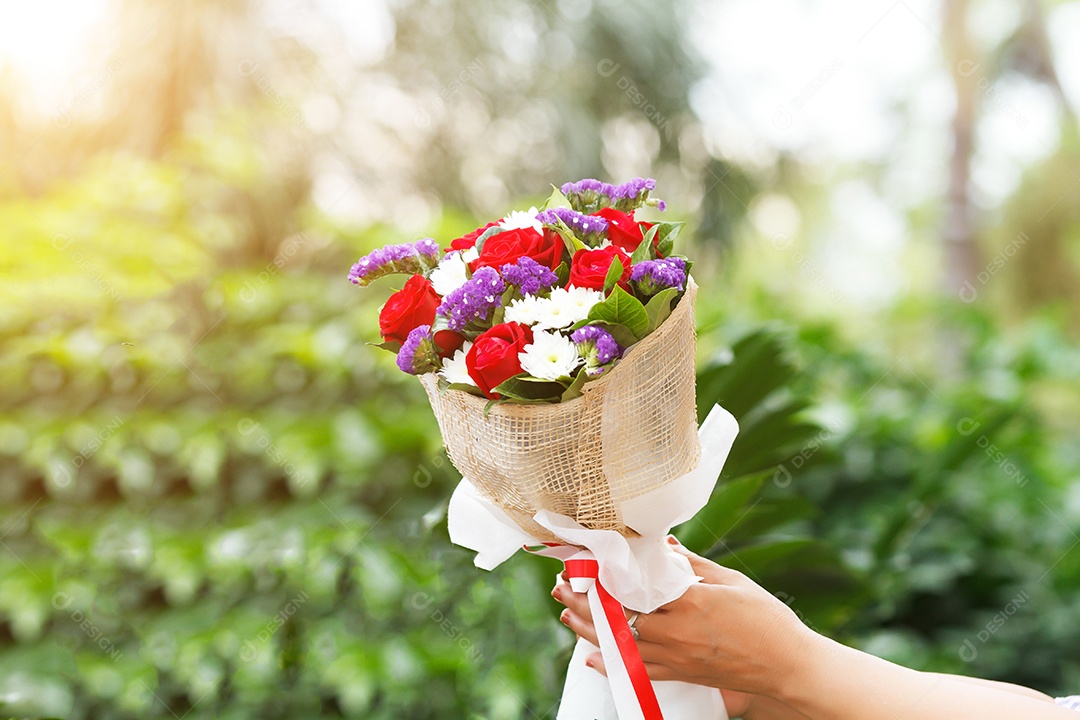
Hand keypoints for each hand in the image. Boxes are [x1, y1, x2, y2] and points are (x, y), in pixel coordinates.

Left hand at [551, 537, 820, 700]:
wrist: (788, 666)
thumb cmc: (766, 618)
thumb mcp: (731, 581)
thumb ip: (694, 565)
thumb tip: (665, 545)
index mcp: (690, 601)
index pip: (636, 585)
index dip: (605, 575)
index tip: (584, 564)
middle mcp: (678, 630)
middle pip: (620, 614)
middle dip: (587, 601)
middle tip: (562, 586)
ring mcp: (678, 656)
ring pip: (622, 643)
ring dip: (590, 629)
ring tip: (565, 614)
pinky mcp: (682, 674)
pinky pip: (638, 670)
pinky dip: (612, 663)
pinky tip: (590, 657)